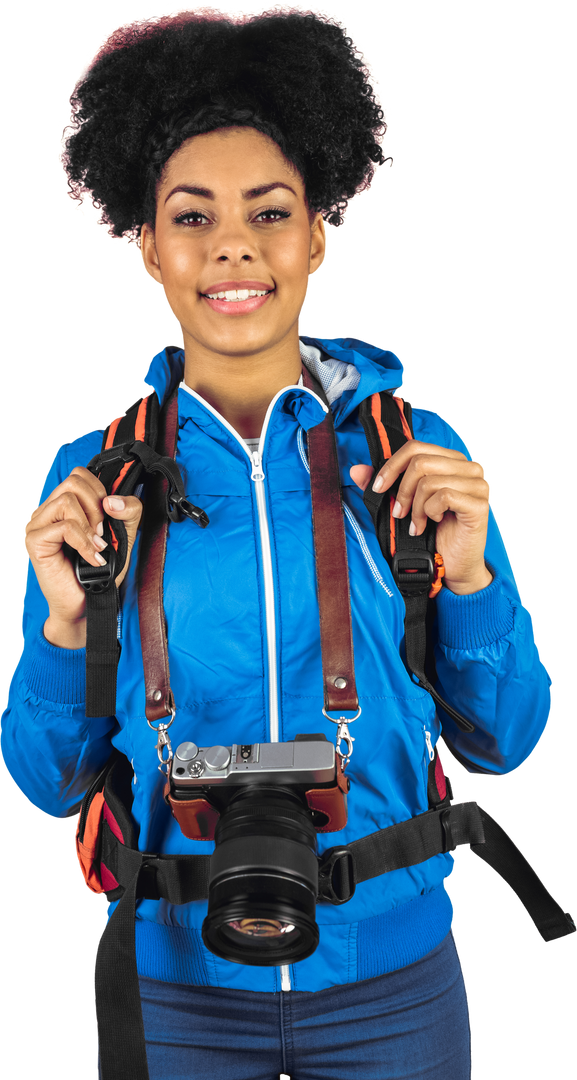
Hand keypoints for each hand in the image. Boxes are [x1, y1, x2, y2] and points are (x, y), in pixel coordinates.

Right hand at [24, 466, 142, 642]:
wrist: (89, 603)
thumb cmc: (101, 571)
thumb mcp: (123, 535)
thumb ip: (128, 511)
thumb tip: (112, 500)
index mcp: (64, 505)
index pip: (79, 474)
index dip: (100, 491)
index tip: (108, 517)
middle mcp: (48, 510)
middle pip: (73, 481)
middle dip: (96, 505)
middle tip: (101, 532)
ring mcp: (38, 524)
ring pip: (67, 500)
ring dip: (89, 524)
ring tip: (95, 545)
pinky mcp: (35, 541)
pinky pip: (64, 526)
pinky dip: (84, 542)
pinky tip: (90, 557)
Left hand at [350, 443, 492, 593]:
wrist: (453, 566)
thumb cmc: (432, 533)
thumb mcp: (403, 506)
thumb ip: (384, 486)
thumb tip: (356, 470)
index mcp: (451, 460)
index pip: (416, 447)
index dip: (392, 465)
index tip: (378, 488)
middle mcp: (468, 467)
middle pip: (420, 461)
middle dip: (402, 491)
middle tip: (399, 514)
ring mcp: (478, 484)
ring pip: (430, 481)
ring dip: (416, 508)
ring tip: (417, 524)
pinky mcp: (479, 503)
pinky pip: (444, 496)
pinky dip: (430, 512)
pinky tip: (433, 523)